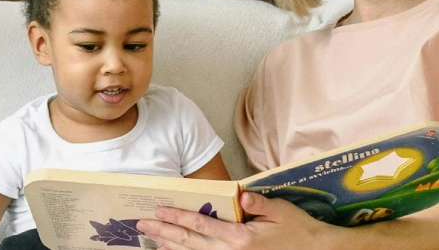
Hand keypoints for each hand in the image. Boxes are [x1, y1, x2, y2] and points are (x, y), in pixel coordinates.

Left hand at [135, 192, 336, 249]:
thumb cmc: (296, 228)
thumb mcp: (280, 210)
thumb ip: (259, 203)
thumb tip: (243, 194)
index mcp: (240, 237)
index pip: (201, 224)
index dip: (177, 217)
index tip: (158, 211)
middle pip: (190, 242)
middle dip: (164, 232)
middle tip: (142, 225)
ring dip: (171, 246)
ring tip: (152, 239)